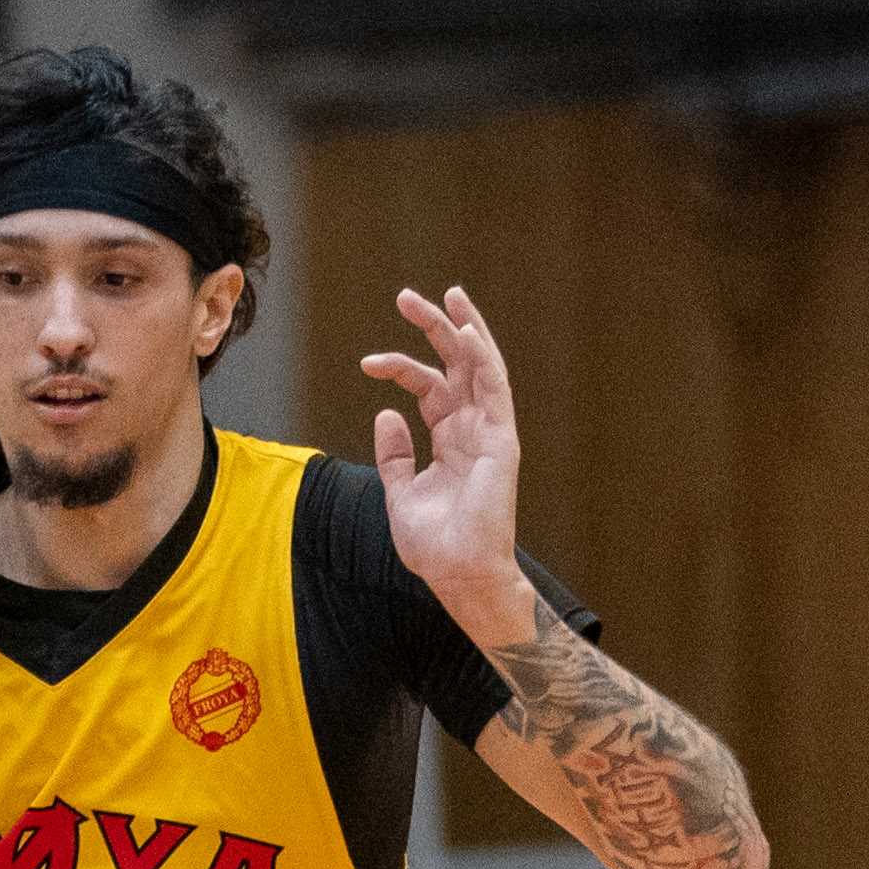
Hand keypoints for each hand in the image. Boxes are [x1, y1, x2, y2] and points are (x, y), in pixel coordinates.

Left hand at [361, 283, 525, 614]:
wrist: (458, 573)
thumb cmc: (433, 543)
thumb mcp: (400, 493)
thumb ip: (394, 454)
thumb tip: (385, 412)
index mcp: (450, 439)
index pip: (428, 387)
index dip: (399, 366)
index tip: (366, 361)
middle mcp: (472, 428)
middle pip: (455, 365)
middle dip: (433, 328)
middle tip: (405, 297)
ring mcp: (490, 431)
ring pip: (479, 366)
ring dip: (462, 328)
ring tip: (443, 296)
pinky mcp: (502, 439)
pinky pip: (495, 388)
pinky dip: (482, 357)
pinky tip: (465, 330)